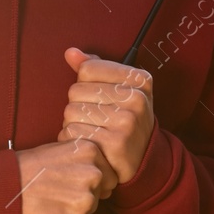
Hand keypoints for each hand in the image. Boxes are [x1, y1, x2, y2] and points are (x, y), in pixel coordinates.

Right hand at [16, 138, 117, 213]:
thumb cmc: (24, 170)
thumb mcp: (57, 149)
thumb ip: (81, 158)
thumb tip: (99, 171)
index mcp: (90, 151)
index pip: (108, 175)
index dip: (88, 182)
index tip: (65, 181)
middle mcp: (92, 174)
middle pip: (100, 195)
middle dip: (81, 198)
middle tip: (53, 193)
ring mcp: (83, 201)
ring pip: (88, 213)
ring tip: (46, 205)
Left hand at [57, 47, 154, 184]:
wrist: (143, 161)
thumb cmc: (125, 120)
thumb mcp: (119, 89)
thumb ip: (95, 69)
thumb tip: (70, 53)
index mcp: (139, 79)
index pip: (88, 69)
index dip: (86, 85)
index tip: (101, 99)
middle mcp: (136, 99)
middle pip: (76, 91)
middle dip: (78, 106)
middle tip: (96, 120)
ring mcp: (127, 122)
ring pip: (70, 112)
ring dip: (73, 125)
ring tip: (93, 132)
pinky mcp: (114, 144)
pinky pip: (71, 133)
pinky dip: (72, 141)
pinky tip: (89, 145)